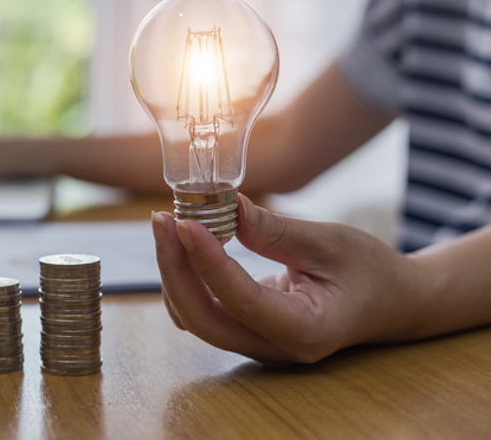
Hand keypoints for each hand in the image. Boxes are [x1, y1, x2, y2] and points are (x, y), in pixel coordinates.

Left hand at [153, 195, 420, 363]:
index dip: (205, 260)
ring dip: (175, 272)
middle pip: (202, 318)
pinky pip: (202, 310)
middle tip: (163, 219)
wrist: (392, 302)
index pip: (240, 300)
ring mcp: (256, 345)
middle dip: (174, 268)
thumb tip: (223, 206)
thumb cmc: (370, 271)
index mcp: (305, 331)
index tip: (183, 221)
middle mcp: (273, 348)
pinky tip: (186, 243)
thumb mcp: (332, 242)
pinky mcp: (245, 332)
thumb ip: (276, 231)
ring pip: (195, 318)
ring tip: (170, 224)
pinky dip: (187, 278)